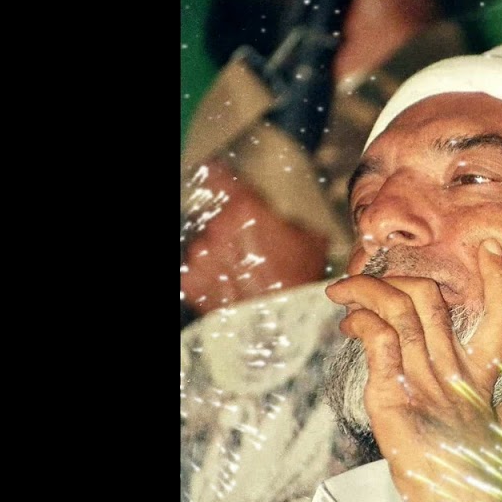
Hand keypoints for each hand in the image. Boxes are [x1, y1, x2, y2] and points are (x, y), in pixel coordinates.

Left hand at [181, 162, 329, 314]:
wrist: (280, 328)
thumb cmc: (298, 284)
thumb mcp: (310, 243)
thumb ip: (291, 224)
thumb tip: (290, 223)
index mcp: (247, 210)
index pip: (220, 177)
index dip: (218, 175)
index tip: (216, 172)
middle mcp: (219, 228)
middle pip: (217, 218)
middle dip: (231, 230)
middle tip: (252, 249)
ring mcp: (202, 255)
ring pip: (206, 246)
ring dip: (219, 256)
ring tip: (243, 275)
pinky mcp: (192, 281)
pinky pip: (195, 273)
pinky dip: (207, 278)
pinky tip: (228, 288)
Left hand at [325, 240, 501, 501]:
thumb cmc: (465, 484)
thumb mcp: (465, 435)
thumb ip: (453, 404)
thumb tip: (429, 391)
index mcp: (481, 383)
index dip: (501, 280)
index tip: (490, 246)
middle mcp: (457, 376)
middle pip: (433, 302)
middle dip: (394, 277)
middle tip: (364, 277)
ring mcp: (428, 384)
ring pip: (401, 311)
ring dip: (364, 290)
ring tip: (340, 290)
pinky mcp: (397, 398)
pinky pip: (380, 339)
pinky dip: (360, 322)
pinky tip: (349, 324)